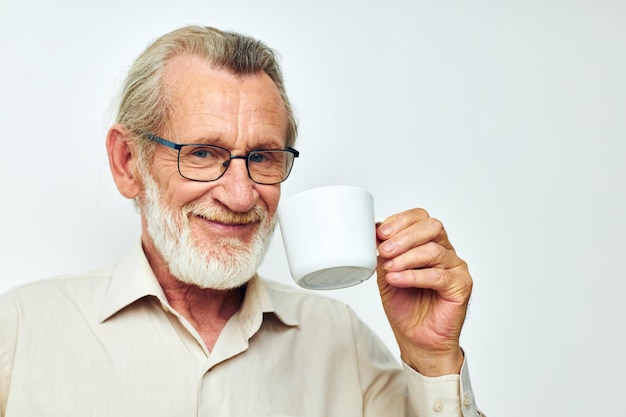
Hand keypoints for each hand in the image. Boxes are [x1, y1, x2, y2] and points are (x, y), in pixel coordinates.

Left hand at [376, 208, 471, 376]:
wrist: (418, 340)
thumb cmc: (406, 308)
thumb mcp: (386, 275)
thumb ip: (383, 254)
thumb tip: (373, 234)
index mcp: (428, 243)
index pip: (420, 218)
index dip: (401, 221)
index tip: (381, 232)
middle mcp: (445, 252)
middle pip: (432, 227)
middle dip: (405, 236)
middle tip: (385, 249)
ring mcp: (455, 268)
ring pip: (434, 250)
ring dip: (407, 257)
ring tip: (390, 269)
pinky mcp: (461, 286)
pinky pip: (438, 275)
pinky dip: (414, 276)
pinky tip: (398, 279)